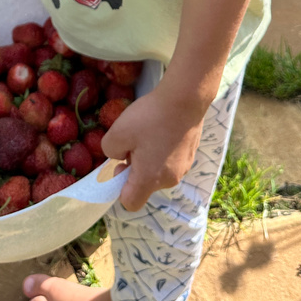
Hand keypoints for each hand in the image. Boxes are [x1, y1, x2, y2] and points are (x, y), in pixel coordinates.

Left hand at [100, 86, 205, 210]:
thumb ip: (109, 151)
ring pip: (158, 172)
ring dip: (150, 158)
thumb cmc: (150, 117)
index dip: (119, 188)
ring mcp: (183, 168)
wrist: (185, 98)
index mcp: (149, 179)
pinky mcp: (191, 154)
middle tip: (133, 142)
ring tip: (149, 132)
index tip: (120, 164)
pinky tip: (162, 128)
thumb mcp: (117, 132)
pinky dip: (163, 150)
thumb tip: (119, 157)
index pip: (131, 203)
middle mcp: (168, 180)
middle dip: (134, 168)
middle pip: (145, 185)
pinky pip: (170, 160)